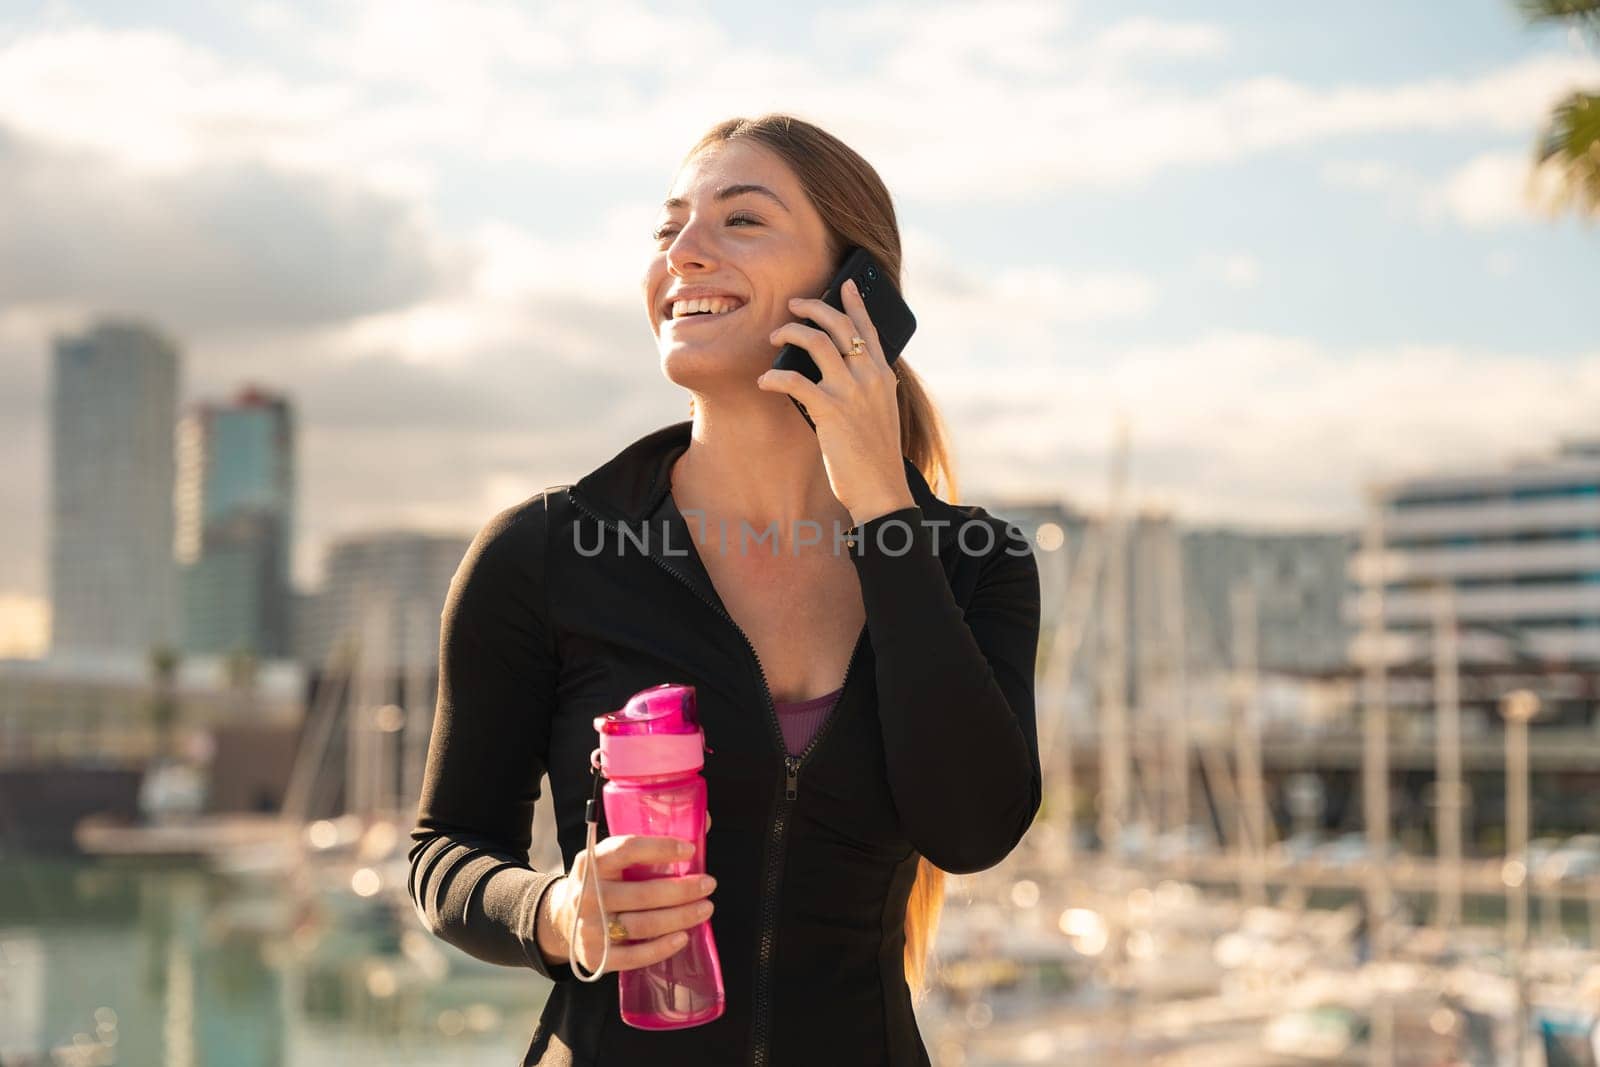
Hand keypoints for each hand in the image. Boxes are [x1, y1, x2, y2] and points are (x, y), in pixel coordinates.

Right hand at [536, 832, 715, 974]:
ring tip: (705, 908)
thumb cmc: (603, 882)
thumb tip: (703, 822)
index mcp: (591, 862)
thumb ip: (651, 842)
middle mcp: (586, 895)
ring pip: (643, 924)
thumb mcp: (613, 859)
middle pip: (642, 893)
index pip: (627, 849)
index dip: (660, 848)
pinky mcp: (596, 957)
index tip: (690, 850)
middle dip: (682, 889)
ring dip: (680, 917)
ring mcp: (589, 928)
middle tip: (709, 884)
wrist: (562, 919)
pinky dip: (662, 948)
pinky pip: (634, 956)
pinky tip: (683, 937)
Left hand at [756, 278, 914, 525]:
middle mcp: (869, 376)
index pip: (868, 329)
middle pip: (838, 325)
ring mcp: (851, 391)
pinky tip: (764, 381)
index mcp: (883, 376)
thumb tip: (843, 372)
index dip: (854, 303)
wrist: (882, 489)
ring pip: (815, 342)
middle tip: (792, 306)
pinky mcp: (830, 410)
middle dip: (812, 308)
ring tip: (774, 339)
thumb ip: (868, 389)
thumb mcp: (881, 414)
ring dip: (789, 333)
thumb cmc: (876, 457)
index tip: (844, 284)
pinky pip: (794, 380)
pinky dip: (774, 377)